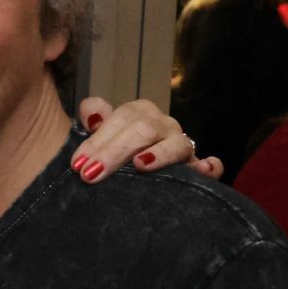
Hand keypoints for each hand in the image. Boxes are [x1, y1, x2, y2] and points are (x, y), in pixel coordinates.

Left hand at [72, 98, 224, 183]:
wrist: (134, 173)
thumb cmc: (114, 153)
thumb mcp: (100, 135)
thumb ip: (94, 118)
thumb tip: (92, 115)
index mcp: (138, 113)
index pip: (121, 117)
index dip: (98, 138)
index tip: (77, 164)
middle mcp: (162, 125)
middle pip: (143, 130)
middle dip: (115, 152)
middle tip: (90, 175)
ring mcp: (182, 144)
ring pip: (176, 144)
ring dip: (159, 154)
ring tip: (139, 165)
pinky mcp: (196, 167)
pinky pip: (209, 165)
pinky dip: (208, 166)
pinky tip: (203, 170)